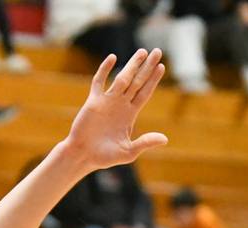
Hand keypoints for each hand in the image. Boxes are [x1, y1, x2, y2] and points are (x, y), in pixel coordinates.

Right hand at [63, 49, 166, 174]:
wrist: (82, 155)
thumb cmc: (105, 157)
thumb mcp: (128, 152)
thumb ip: (145, 143)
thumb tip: (164, 139)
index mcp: (130, 114)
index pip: (144, 93)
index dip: (153, 80)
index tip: (161, 67)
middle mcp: (120, 105)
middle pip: (137, 81)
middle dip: (147, 67)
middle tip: (157, 51)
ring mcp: (107, 101)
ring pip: (122, 78)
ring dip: (132, 65)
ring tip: (142, 52)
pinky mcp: (93, 101)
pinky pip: (99, 81)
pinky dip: (104, 70)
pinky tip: (112, 58)